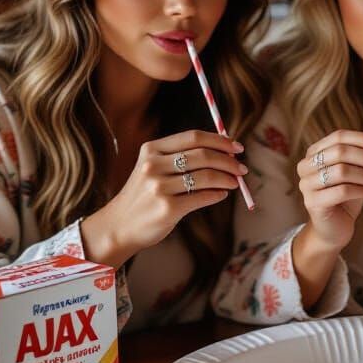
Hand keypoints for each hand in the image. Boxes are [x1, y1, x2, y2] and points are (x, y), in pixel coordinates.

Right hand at [82, 129, 245, 265]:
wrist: (119, 226)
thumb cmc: (144, 195)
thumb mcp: (153, 169)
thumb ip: (182, 157)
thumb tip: (225, 152)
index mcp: (151, 149)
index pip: (194, 137)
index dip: (220, 140)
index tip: (237, 148)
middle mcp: (153, 165)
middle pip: (203, 155)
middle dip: (228, 161)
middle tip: (242, 168)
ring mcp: (159, 187)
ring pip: (206, 176)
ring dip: (227, 179)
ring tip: (235, 182)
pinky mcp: (168, 209)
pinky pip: (203, 197)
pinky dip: (218, 194)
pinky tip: (221, 194)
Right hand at [296, 130, 362, 251]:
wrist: (334, 228)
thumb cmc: (346, 197)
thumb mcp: (357, 173)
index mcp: (314, 152)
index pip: (339, 137)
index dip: (362, 138)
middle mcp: (306, 166)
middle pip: (341, 152)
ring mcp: (307, 184)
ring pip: (342, 171)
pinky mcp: (312, 202)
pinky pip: (342, 191)